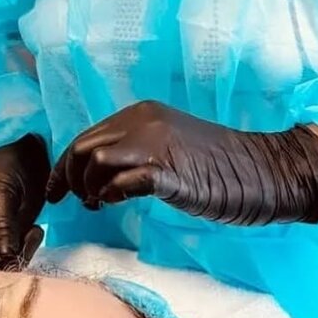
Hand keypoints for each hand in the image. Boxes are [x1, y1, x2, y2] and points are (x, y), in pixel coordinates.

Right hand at [0, 134, 48, 265]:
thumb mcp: (2, 195)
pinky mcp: (10, 234)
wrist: (29, 151)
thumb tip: (5, 258)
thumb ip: (2, 227)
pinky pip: (17, 251)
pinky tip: (36, 231)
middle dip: (9, 257)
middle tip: (30, 238)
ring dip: (23, 251)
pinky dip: (29, 245)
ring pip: (4, 259)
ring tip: (35, 231)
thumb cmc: (7, 165)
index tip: (9, 259)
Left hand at [46, 101, 317, 226]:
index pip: (87, 136)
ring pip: (96, 161)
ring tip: (97, 205)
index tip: (56, 190)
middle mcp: (143, 121)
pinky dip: (110, 193)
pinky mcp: (168, 172)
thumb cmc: (215, 164)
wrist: (261, 170)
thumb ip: (134, 149)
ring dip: (88, 188)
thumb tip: (96, 169)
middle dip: (69, 177)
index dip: (65, 165)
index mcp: (141, 112)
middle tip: (75, 202)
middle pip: (84, 148)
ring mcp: (156, 144)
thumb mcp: (167, 145)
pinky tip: (114, 202)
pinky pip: (123, 180)